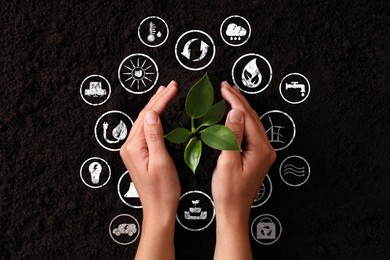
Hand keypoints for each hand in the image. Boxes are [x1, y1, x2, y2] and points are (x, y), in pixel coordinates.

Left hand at [120, 80, 179, 259]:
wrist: (159, 210)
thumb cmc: (162, 191)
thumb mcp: (160, 161)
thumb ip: (154, 136)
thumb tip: (150, 114)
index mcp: (133, 147)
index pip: (148, 116)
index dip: (161, 100)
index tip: (172, 88)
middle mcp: (129, 147)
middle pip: (143, 116)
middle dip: (158, 99)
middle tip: (170, 86)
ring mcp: (132, 151)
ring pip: (144, 122)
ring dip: (155, 107)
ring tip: (165, 93)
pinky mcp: (138, 154)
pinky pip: (145, 131)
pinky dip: (153, 119)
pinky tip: (158, 114)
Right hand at [212, 81, 275, 259]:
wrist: (234, 210)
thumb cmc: (228, 191)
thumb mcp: (227, 162)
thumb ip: (232, 136)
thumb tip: (235, 113)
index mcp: (260, 149)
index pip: (246, 117)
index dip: (234, 100)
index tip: (223, 88)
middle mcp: (266, 148)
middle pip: (252, 117)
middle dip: (238, 99)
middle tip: (225, 86)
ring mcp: (263, 152)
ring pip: (253, 123)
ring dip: (241, 107)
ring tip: (230, 94)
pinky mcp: (258, 156)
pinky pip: (251, 131)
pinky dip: (242, 119)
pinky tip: (235, 115)